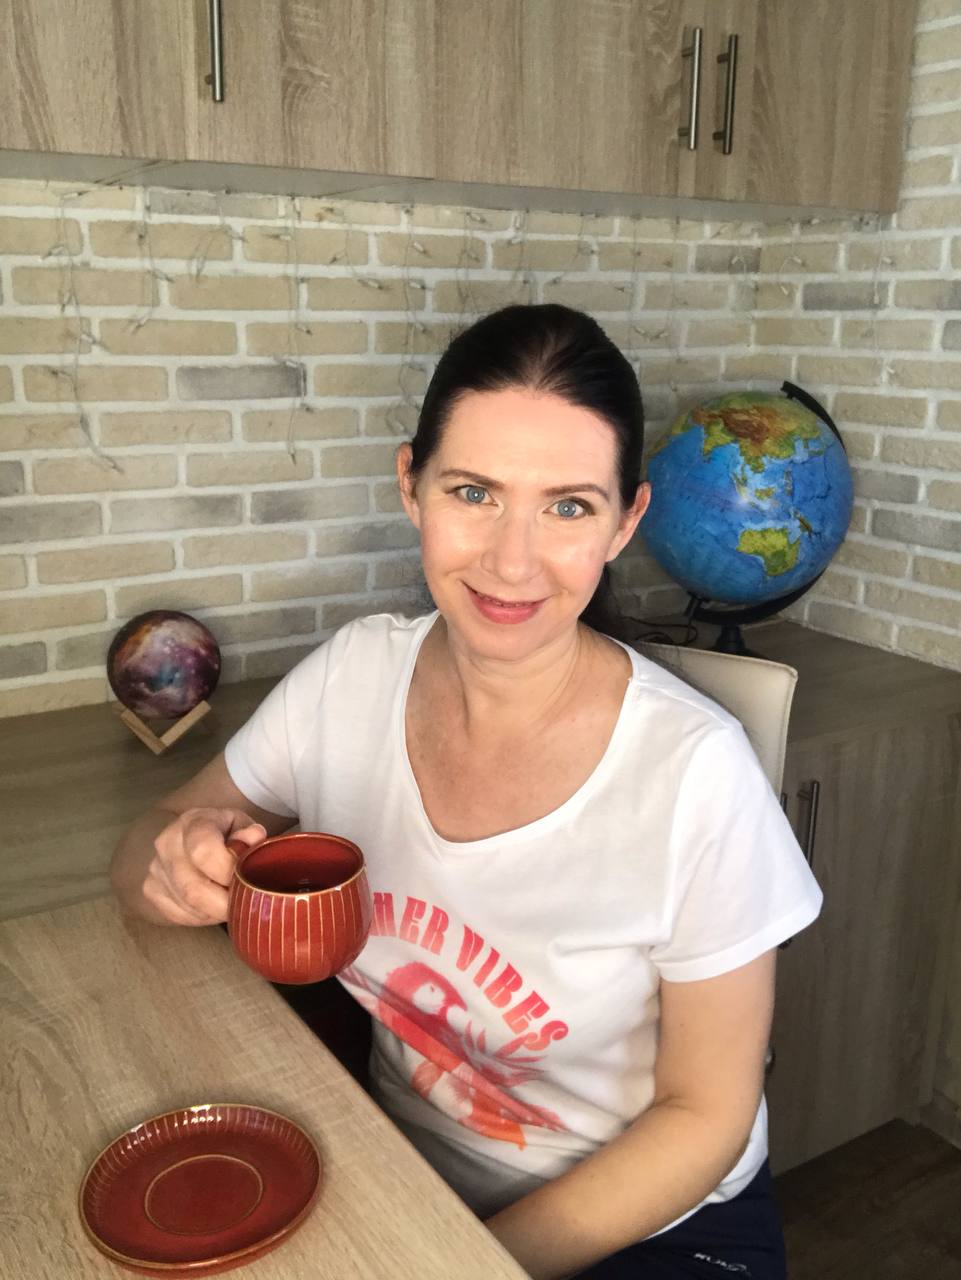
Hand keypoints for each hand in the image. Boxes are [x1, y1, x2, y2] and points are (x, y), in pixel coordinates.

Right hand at [144, 808, 266, 926]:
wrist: (189, 840)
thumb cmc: (224, 833)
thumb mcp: (243, 826)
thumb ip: (251, 833)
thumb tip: (254, 837)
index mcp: (192, 822)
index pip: (203, 851)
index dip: (228, 871)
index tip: (246, 877)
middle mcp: (167, 844)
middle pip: (194, 889)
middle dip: (225, 902)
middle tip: (243, 898)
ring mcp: (155, 869)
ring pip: (189, 907)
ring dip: (216, 910)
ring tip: (229, 897)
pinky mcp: (150, 891)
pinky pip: (181, 916)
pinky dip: (204, 916)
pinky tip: (213, 903)